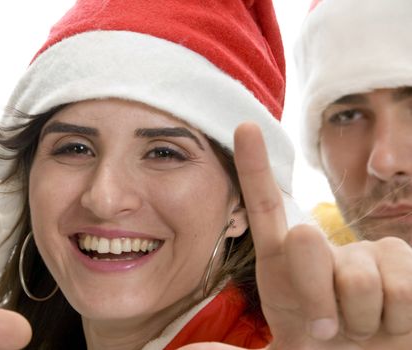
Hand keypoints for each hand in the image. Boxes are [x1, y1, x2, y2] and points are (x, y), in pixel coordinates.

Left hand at [180, 122, 411, 348]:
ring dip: (356, 318)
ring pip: (358, 276)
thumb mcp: (281, 349)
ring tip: (358, 327)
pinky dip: (394, 321)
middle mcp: (320, 247)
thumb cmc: (321, 349)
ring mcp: (364, 251)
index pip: (265, 206)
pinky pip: (399, 289)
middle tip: (323, 327)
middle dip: (312, 292)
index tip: (244, 129)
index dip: (255, 166)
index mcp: (282, 262)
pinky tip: (389, 323)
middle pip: (304, 241)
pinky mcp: (404, 263)